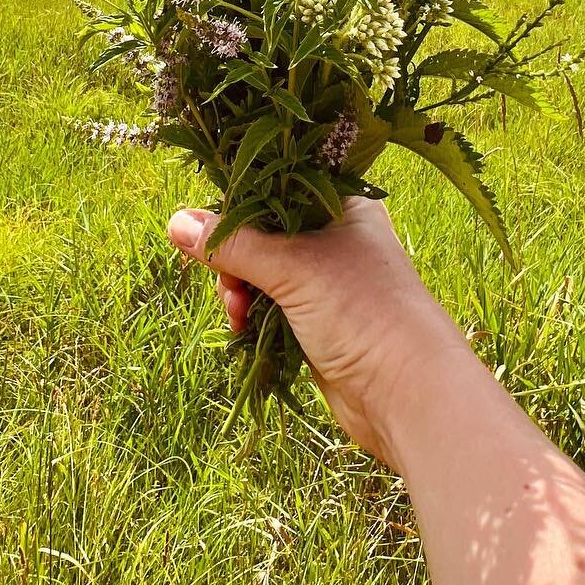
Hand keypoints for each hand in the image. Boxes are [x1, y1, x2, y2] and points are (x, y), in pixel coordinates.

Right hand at [166, 196, 469, 465]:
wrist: (409, 394)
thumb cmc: (362, 311)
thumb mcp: (292, 267)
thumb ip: (233, 245)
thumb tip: (175, 222)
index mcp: (343, 207)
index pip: (275, 190)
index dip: (239, 210)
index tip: (209, 234)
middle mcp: (338, 239)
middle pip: (264, 235)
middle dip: (235, 261)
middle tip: (230, 286)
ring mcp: (330, 284)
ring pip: (264, 276)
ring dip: (242, 292)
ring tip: (239, 315)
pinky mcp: (321, 323)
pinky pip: (273, 309)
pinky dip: (254, 317)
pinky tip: (245, 330)